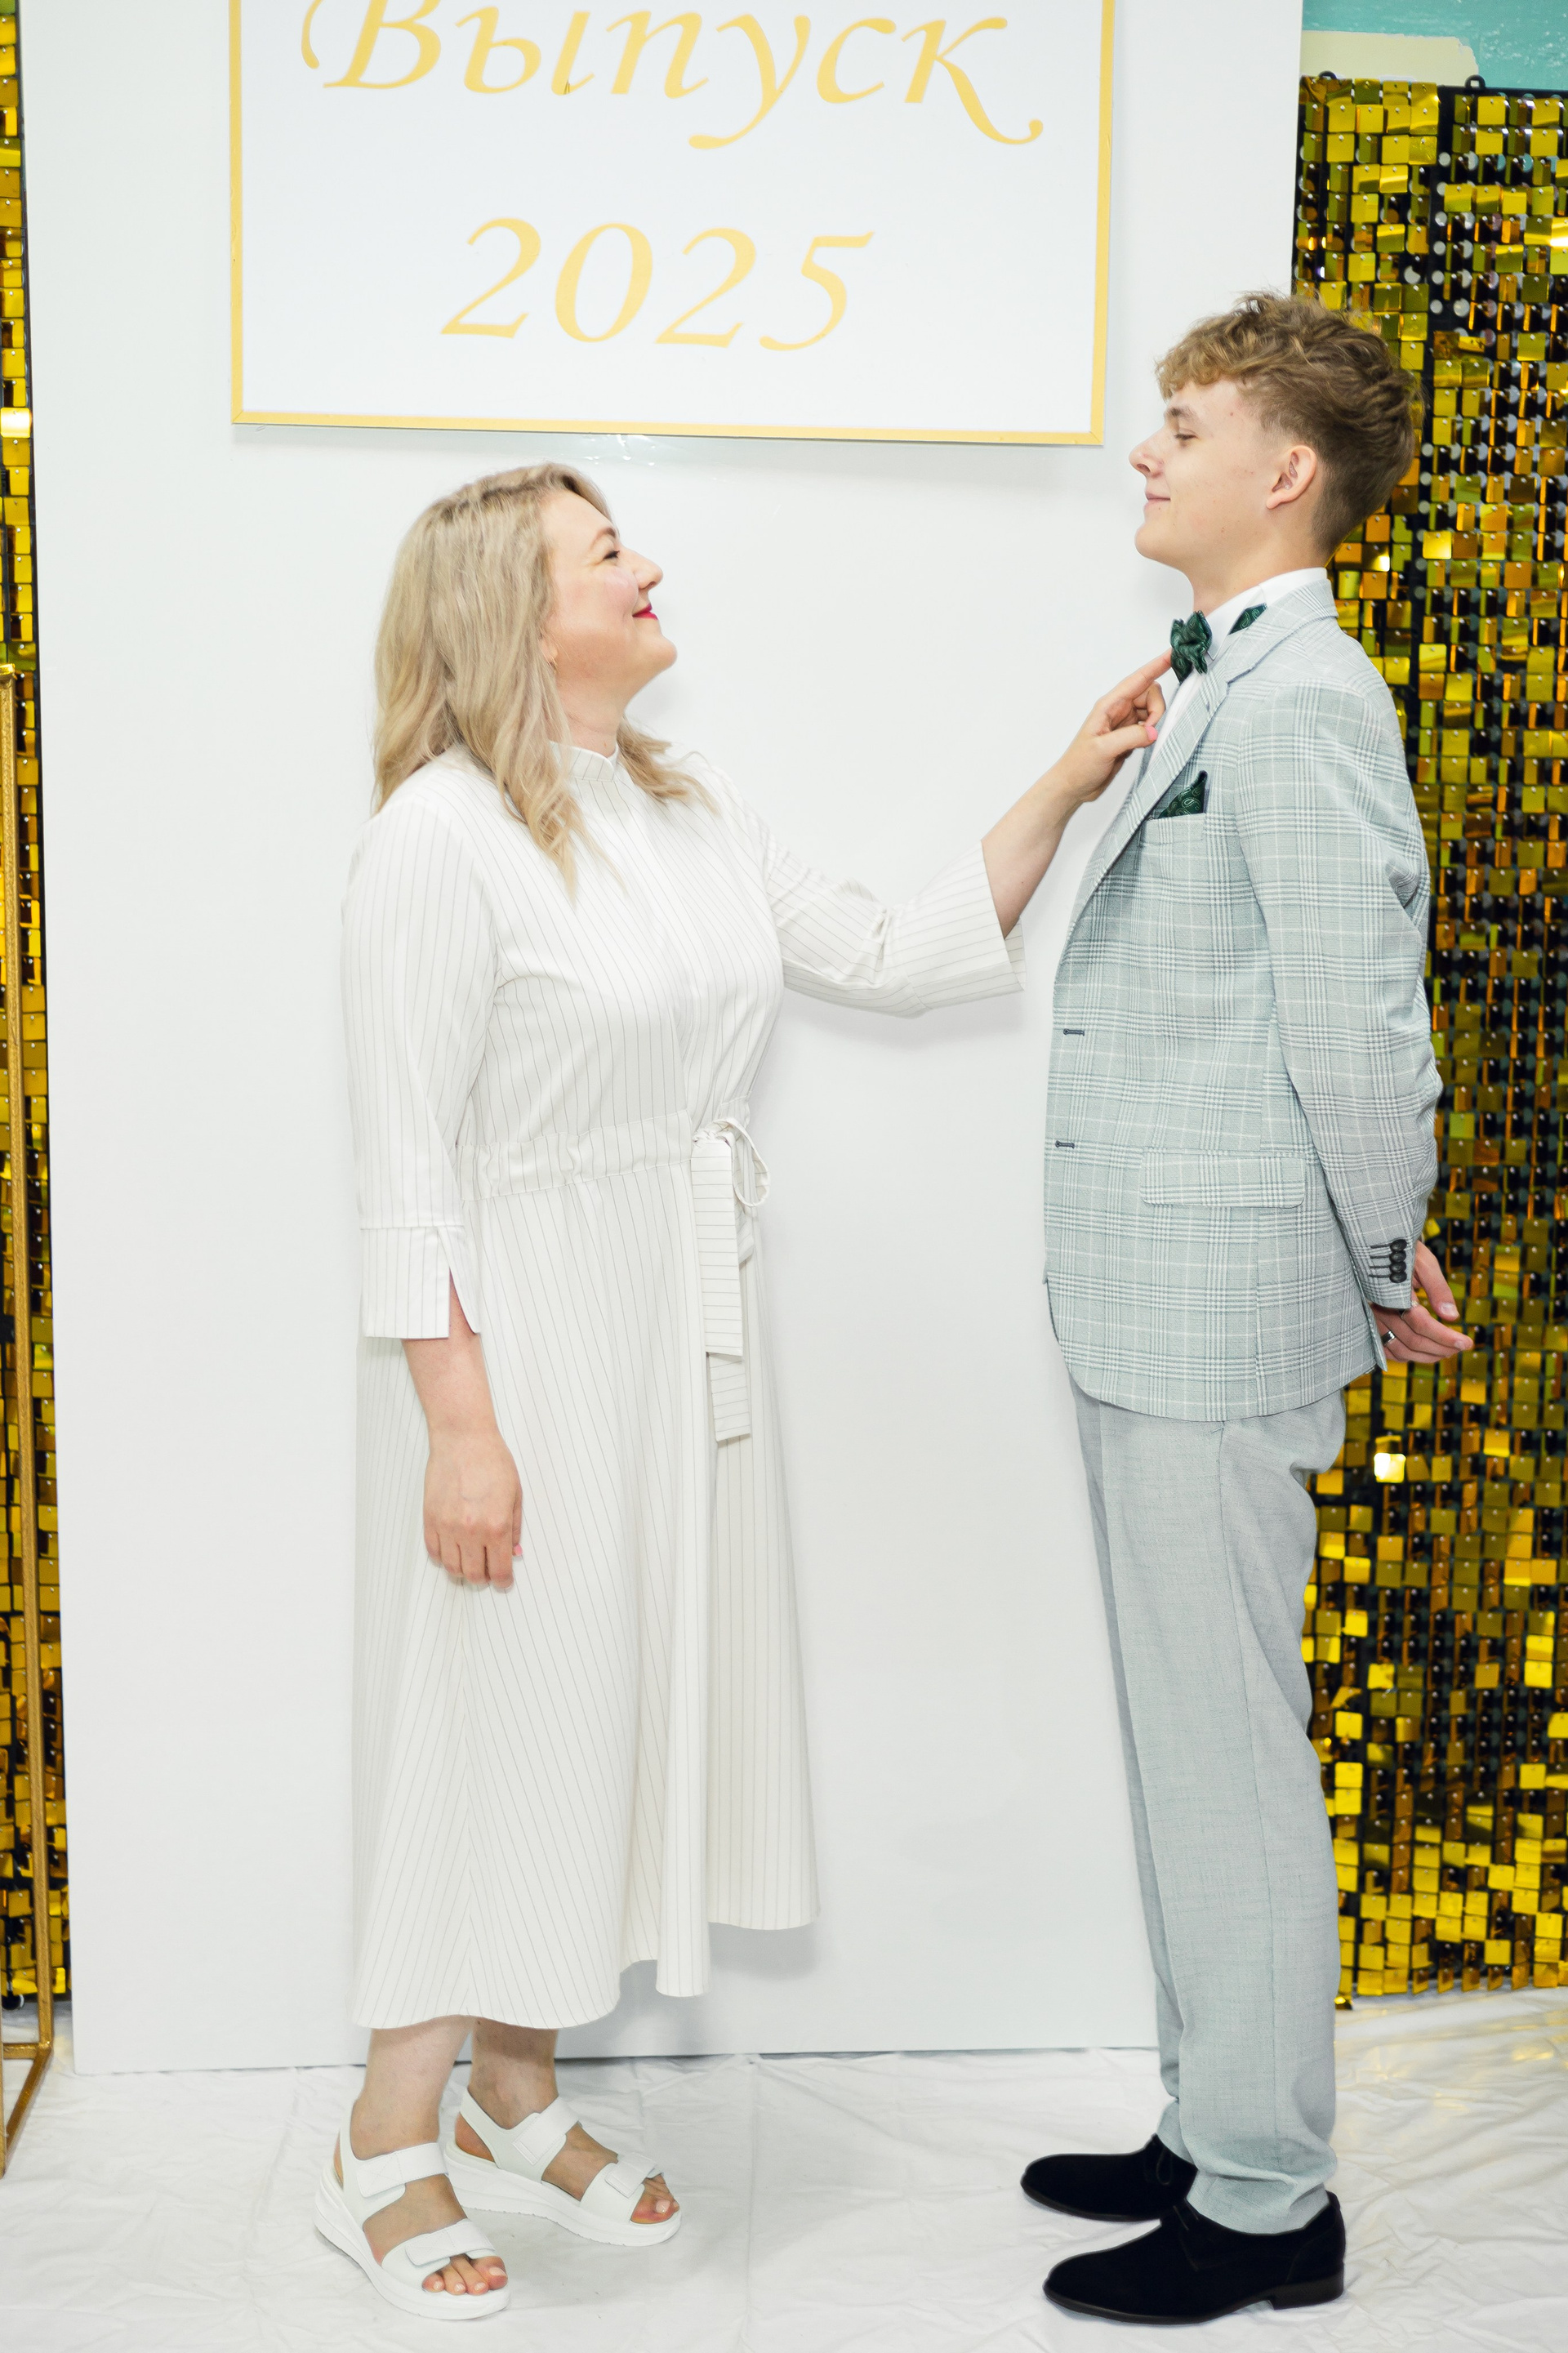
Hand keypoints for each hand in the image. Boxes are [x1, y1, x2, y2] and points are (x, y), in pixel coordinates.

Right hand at [422, 1426, 522, 1590]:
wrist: (463, 1439)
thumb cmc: (492, 1461)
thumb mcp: (515, 1495)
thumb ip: (515, 1529)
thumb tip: (513, 1554)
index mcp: (497, 1525)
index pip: (499, 1570)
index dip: (503, 1581)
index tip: (503, 1581)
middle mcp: (471, 1531)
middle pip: (474, 1575)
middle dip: (483, 1578)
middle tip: (487, 1571)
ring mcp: (447, 1526)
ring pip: (452, 1568)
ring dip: (462, 1571)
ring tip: (470, 1562)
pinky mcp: (430, 1519)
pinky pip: (434, 1552)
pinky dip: (443, 1558)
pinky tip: (452, 1550)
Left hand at [1044, 654, 1170, 813]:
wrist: (1074, 786)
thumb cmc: (1078, 765)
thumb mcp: (1103, 750)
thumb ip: (1130, 737)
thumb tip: (1153, 731)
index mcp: (1108, 705)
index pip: (1137, 680)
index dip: (1156, 666)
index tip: (1172, 654)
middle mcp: (1118, 710)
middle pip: (1150, 694)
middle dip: (1156, 709)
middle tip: (1148, 731)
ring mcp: (1125, 723)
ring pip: (1152, 710)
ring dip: (1155, 723)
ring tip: (1141, 741)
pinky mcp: (1130, 736)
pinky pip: (1150, 726)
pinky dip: (1153, 733)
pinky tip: (1143, 744)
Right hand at [1372, 1241, 1472, 1364]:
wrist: (1374, 1249)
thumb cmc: (1403, 1252)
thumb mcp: (1423, 1262)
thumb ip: (1438, 1288)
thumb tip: (1452, 1316)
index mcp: (1393, 1292)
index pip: (1421, 1324)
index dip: (1445, 1337)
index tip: (1467, 1342)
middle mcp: (1379, 1309)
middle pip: (1414, 1340)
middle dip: (1442, 1348)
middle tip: (1462, 1346)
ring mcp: (1372, 1320)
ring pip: (1402, 1350)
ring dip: (1428, 1356)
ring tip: (1448, 1351)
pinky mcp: (1370, 1326)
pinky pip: (1388, 1350)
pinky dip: (1408, 1356)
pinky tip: (1425, 1352)